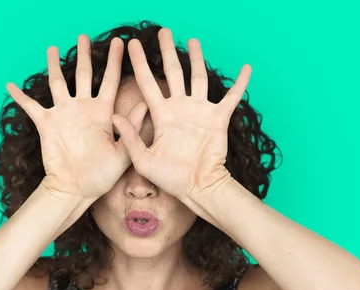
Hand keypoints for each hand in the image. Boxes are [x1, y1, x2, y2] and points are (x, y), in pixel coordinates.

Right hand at [6, 34, 147, 200]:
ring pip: (58, 83)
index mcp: (102, 113)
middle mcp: (83, 109)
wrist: (76, 190)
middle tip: (83, 36)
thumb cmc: (101, 175)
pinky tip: (9, 84)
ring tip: (52, 48)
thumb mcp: (124, 152)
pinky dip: (20, 96)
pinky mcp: (46, 124)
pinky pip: (30, 106)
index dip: (115, 62)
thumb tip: (146, 104)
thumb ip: (132, 128)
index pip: (110, 81)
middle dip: (85, 55)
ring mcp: (63, 114)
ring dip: (54, 66)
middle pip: (84, 75)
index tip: (121, 43)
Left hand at [110, 28, 251, 200]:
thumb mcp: (143, 159)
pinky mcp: (219, 119)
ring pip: (199, 78)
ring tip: (194, 41)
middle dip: (167, 52)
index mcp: (162, 115)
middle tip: (163, 32)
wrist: (197, 187)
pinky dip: (240, 84)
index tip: (132, 45)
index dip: (140, 64)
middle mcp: (180, 108)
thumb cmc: (170, 178)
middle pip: (173, 73)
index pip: (148, 83)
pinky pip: (232, 97)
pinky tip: (246, 68)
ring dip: (198, 59)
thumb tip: (113, 115)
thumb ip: (130, 137)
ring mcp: (200, 112)